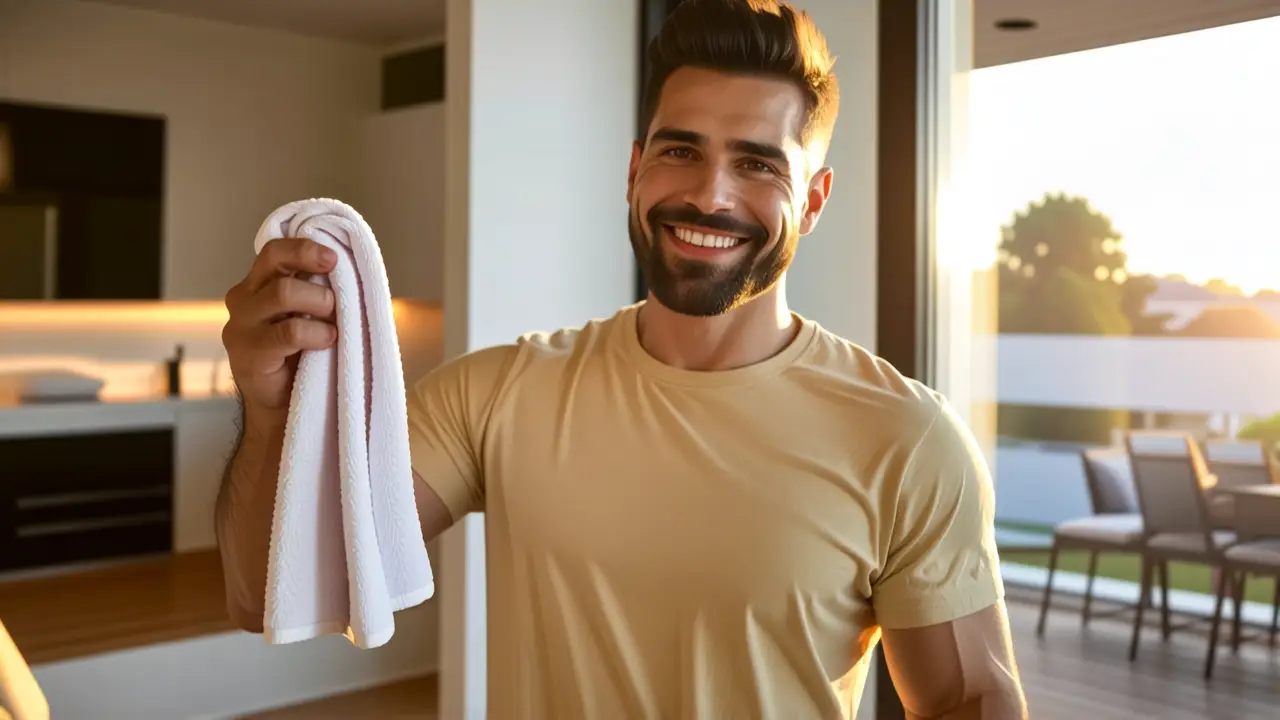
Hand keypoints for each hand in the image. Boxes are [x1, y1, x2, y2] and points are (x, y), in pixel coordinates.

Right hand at [222, 237, 338, 415]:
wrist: (282, 404)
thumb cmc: (301, 355)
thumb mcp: (309, 315)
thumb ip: (316, 290)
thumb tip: (350, 269)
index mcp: (258, 284)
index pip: (274, 250)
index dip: (304, 247)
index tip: (334, 257)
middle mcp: (244, 298)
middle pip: (274, 260)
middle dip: (312, 265)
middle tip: (336, 291)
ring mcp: (241, 324)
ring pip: (284, 292)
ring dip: (319, 303)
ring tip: (334, 325)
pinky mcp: (247, 352)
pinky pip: (289, 331)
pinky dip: (316, 333)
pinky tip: (327, 341)